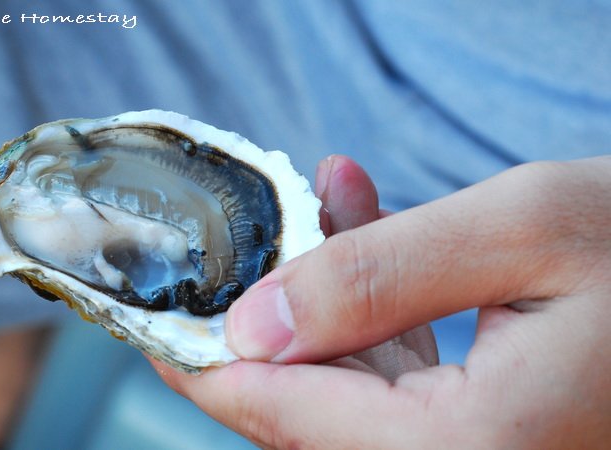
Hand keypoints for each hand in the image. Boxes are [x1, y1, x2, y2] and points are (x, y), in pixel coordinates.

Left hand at [151, 156, 610, 448]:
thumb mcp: (520, 229)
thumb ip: (377, 277)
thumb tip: (255, 323)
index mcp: (473, 447)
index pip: (283, 415)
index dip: (207, 366)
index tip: (161, 326)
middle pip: (311, 408)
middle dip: (270, 316)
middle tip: (254, 238)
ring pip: (355, 386)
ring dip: (328, 293)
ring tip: (325, 202)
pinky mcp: (495, 428)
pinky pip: (404, 374)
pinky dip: (377, 304)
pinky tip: (368, 224)